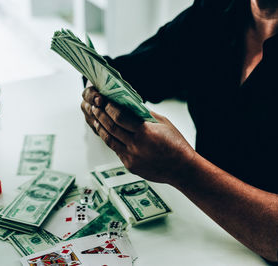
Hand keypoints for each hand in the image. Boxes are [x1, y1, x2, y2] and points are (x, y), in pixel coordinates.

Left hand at [81, 86, 195, 184]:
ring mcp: (131, 158)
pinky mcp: (130, 166)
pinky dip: (110, 141)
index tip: (105, 101)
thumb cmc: (176, 144)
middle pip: (111, 128)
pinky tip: (107, 133)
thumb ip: (145, 115)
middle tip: (95, 108)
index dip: (110, 108)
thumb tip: (130, 105)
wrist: (182, 169)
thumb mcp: (163, 123)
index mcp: (145, 133)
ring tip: (96, 120)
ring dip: (101, 129)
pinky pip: (116, 151)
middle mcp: (136, 146)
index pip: (120, 117)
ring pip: (109, 141)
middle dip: (101, 116)